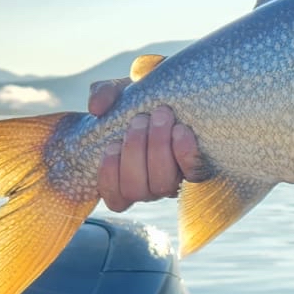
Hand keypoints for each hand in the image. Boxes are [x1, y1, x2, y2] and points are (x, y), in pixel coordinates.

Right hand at [88, 79, 208, 209]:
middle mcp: (148, 187)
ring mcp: (173, 180)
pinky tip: (181, 130)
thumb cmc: (140, 103)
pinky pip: (193, 173)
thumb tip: (96, 108)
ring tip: (160, 115)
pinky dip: (185, 153)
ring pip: (162, 184)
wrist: (176, 98)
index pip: (115, 199)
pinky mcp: (196, 170)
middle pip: (136, 189)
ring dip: (158, 148)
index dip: (110, 176)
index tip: (112, 145)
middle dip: (135, 152)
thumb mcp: (118, 94)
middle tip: (140, 118)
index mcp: (123, 178)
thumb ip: (103, 94)